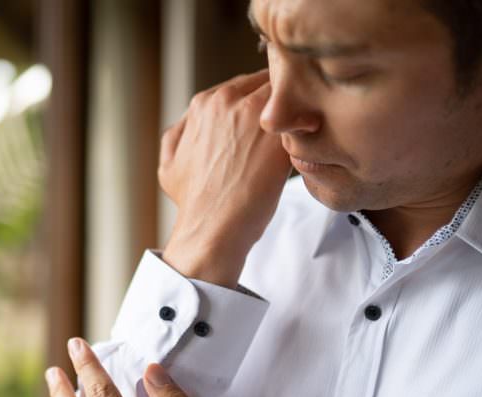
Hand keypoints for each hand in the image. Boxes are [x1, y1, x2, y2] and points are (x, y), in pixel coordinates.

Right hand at [159, 69, 291, 287]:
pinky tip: (312, 144)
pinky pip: (305, 117)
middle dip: (284, 101)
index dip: (263, 101)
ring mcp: (254, 115)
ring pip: (290, 95)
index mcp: (204, 104)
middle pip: (270, 82)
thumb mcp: (168, 165)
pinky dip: (310, 127)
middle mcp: (228, 100)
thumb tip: (189, 124)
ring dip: (299, 111)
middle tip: (294, 123)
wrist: (211, 228)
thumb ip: (180, 134)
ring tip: (305, 133)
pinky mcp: (279, 136)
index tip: (272, 119)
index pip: (245, 83)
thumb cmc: (193, 203)